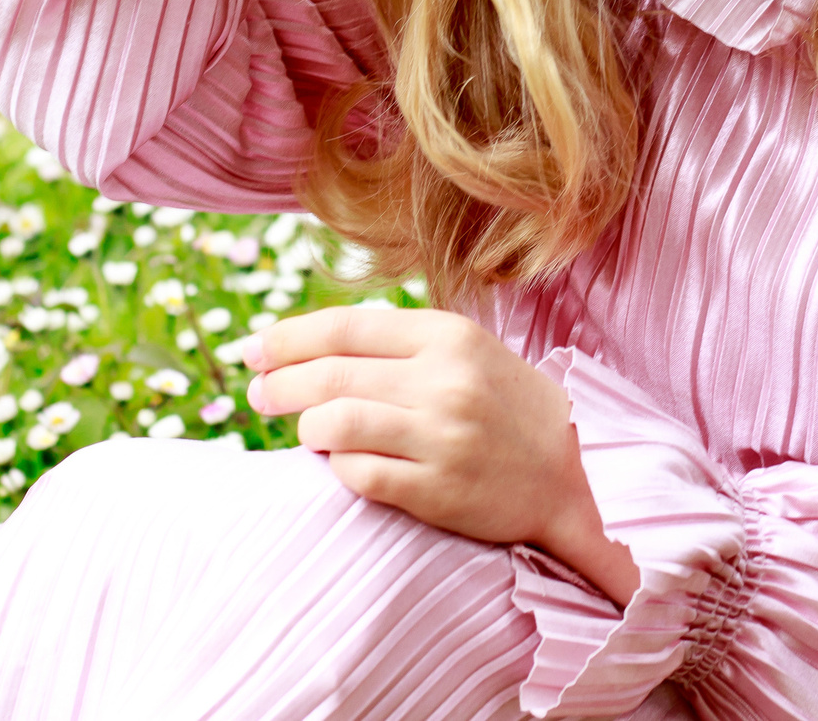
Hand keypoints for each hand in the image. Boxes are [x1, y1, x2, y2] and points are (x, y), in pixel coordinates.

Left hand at [241, 304, 639, 601]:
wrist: (562, 474)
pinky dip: (337, 467)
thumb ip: (394, 344)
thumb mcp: (462, 351)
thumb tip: (300, 345)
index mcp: (448, 336)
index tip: (255, 349)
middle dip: (278, 385)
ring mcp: (442, 437)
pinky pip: (357, 474)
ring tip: (303, 432)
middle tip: (258, 393)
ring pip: (334, 424)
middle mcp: (444, 382)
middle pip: (329, 375)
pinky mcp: (438, 489)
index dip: (287, 338)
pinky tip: (342, 463)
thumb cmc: (498, 404)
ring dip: (305, 429)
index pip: (344, 328)